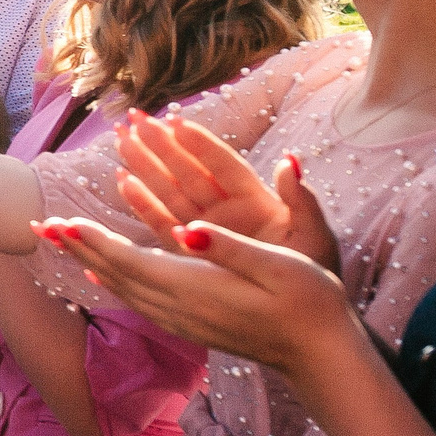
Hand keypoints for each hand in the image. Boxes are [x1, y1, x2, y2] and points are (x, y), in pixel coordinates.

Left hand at [42, 214, 360, 378]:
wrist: (322, 356)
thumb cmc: (308, 303)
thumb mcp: (276, 265)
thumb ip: (228, 247)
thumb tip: (186, 230)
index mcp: (193, 288)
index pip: (129, 260)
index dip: (92, 240)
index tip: (58, 221)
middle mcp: (179, 308)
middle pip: (115, 274)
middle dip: (76, 247)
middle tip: (39, 225)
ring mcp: (183, 320)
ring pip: (123, 287)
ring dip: (89, 261)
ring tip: (60, 241)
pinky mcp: (191, 325)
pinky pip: (139, 299)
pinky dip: (114, 279)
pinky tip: (102, 272)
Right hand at [114, 113, 337, 272]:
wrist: (304, 316)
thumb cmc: (313, 272)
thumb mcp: (314, 234)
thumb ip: (301, 200)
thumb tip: (290, 161)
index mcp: (256, 201)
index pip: (223, 165)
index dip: (200, 144)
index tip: (175, 121)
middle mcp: (226, 210)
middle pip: (189, 171)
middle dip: (160, 144)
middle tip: (133, 119)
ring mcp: (207, 229)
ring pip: (170, 191)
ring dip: (145, 165)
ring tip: (121, 139)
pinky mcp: (192, 249)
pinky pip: (162, 220)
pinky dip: (142, 202)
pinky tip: (123, 181)